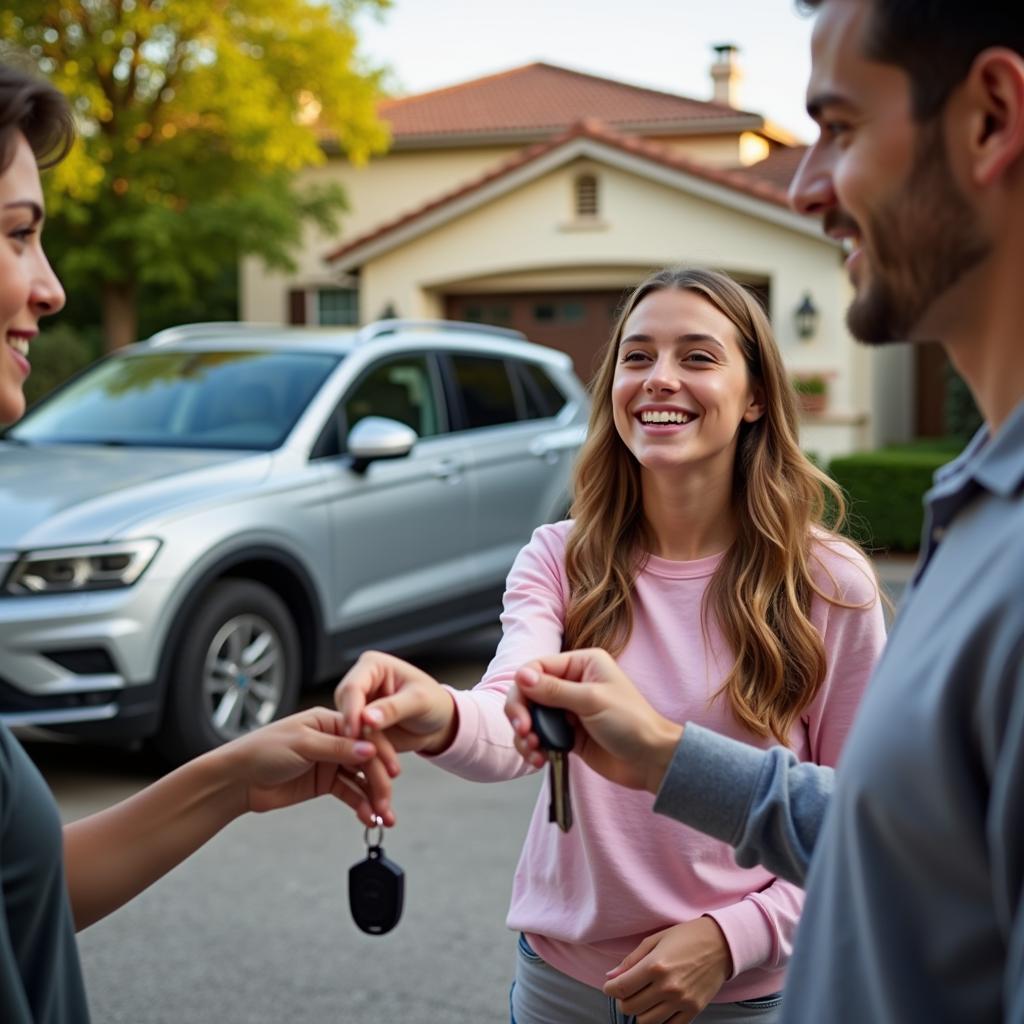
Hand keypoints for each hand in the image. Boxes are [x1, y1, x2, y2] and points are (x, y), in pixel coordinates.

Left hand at [214, 705, 399, 826]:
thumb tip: (371, 749)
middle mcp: (335, 740)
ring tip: (383, 817)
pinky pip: (349, 794)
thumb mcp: (303, 744)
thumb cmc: (263, 751)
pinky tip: (368, 817)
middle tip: (386, 804)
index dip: (381, 752)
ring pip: (361, 779)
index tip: (393, 772)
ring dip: (374, 797)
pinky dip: (360, 805)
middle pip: (367, 759)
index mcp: (330, 721)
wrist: (237, 780)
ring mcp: (330, 763)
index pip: (365, 735)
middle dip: (380, 782)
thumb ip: (338, 748)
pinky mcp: (325, 784)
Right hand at [334, 650, 457, 755]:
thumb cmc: (434, 702)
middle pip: (345, 709)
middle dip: (357, 734)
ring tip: (386, 764)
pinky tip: (381, 767)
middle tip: (370, 754)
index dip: (351, 711)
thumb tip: (366, 718)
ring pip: (348, 730)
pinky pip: (356, 743)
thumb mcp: (419, 701)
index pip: (352, 687)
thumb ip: (393, 708)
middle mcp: (361, 683)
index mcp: (372, 666)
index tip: (354, 733)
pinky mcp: (360, 726)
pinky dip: (367, 756)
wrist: (439, 724)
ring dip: (364, 749)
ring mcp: (358, 706)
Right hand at [504, 648, 682, 793]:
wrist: (651, 761)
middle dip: (521, 713)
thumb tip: (521, 676)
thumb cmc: (632, 723)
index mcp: (582, 664)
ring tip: (534, 750)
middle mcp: (572, 683)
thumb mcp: (591, 701)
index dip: (523, 688)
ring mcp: (568, 709)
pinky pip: (540, 736)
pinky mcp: (567, 734)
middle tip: (524, 732)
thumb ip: (554, 690)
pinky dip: (534, 747)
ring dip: (526, 734)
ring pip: (531, 716)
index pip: (537, 667)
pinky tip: (539, 758)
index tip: (521, 712)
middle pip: (529, 692)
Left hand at [603, 918, 732, 1023]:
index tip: (610, 986)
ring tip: (644, 998)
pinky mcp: (694, 1010)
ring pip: (646, 1022)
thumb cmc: (686, 937)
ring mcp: (681, 1001)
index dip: (609, 989)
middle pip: (631, 1007)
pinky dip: (659, 1021)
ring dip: (640, 1012)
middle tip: (627, 991)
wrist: (721, 943)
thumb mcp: (655, 939)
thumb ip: (631, 959)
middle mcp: (667, 987)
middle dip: (623, 1000)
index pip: (621, 988)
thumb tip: (611, 976)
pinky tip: (658, 1007)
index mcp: (655, 966)